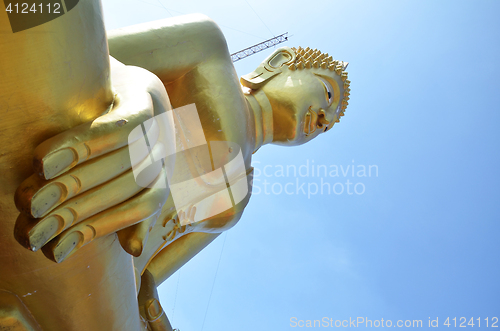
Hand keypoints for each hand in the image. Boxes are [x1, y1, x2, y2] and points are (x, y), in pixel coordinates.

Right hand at [14, 58, 171, 261]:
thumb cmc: (122, 137)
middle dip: (75, 207)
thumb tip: (135, 251)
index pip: (139, 208)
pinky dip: (83, 144)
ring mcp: (156, 126)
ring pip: (119, 160)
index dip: (98, 230)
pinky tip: (48, 157)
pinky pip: (118, 127)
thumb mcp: (128, 174)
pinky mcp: (143, 100)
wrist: (130, 84)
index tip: (56, 250)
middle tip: (34, 219)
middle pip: (124, 187)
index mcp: (162, 174)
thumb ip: (129, 211)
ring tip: (35, 191)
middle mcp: (164, 153)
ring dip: (73, 177)